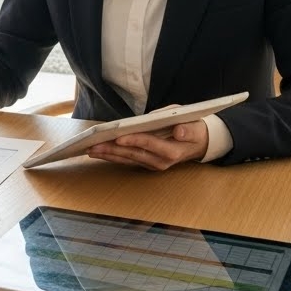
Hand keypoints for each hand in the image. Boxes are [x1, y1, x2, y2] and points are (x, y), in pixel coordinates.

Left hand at [87, 118, 209, 170]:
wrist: (199, 144)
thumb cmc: (194, 129)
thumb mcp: (195, 126)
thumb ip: (187, 128)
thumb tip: (178, 130)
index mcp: (173, 151)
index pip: (149, 144)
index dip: (134, 140)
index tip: (118, 137)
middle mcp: (161, 161)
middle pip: (133, 154)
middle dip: (112, 149)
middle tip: (94, 145)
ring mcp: (153, 164)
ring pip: (127, 160)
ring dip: (109, 155)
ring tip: (91, 149)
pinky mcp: (147, 163)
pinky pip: (128, 160)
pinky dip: (114, 156)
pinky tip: (100, 152)